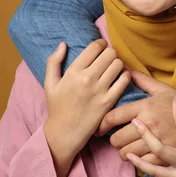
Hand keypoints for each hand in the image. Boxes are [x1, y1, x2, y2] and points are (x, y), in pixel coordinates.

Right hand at [43, 41, 130, 176]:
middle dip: (110, 53)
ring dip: (118, 63)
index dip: (101, 43)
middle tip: (108, 59)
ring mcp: (99, 90)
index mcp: (73, 71)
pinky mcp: (109, 101)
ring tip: (113, 68)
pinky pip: (124, 80)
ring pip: (118, 64)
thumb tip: (63, 44)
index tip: (101, 47)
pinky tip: (120, 78)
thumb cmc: (57, 107)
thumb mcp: (50, 84)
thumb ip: (53, 62)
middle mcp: (87, 78)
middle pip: (110, 53)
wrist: (64, 133)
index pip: (95, 47)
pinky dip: (125, 75)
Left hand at [97, 71, 175, 163]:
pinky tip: (142, 154)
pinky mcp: (163, 155)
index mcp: (145, 107)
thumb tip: (124, 67)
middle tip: (120, 138)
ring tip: (130, 146)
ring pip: (125, 154)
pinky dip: (139, 161)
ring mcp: (156, 141)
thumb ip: (142, 80)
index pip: (113, 117)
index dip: (101, 124)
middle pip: (116, 140)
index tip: (99, 128)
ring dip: (125, 152)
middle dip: (115, 140)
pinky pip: (140, 164)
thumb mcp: (162, 89)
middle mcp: (148, 124)